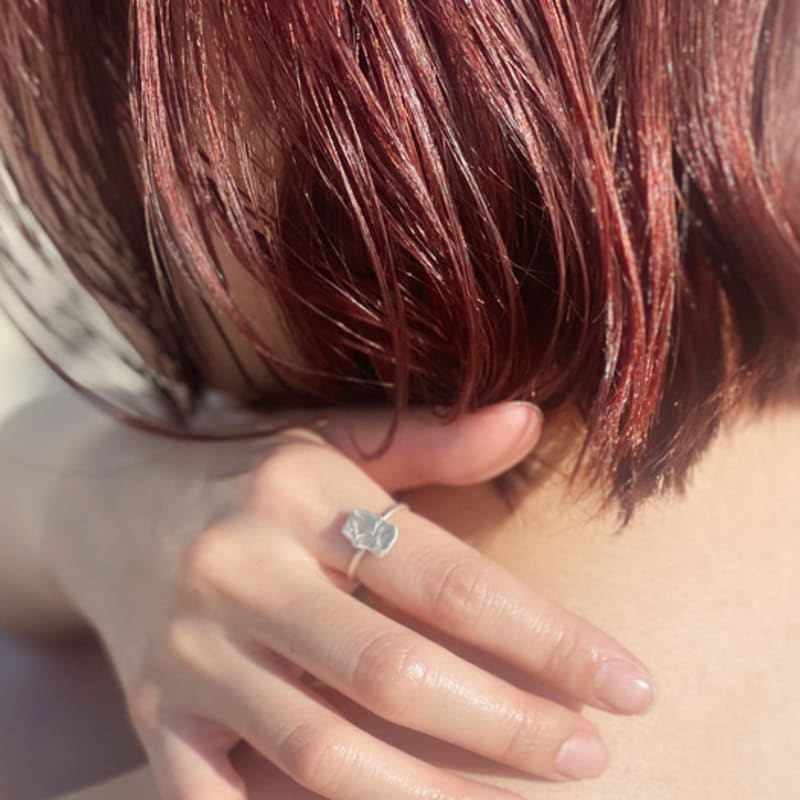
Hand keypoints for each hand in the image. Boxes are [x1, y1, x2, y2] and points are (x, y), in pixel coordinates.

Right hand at [47, 402, 651, 799]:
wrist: (106, 499)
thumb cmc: (246, 471)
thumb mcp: (331, 441)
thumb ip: (432, 441)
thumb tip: (529, 417)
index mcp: (300, 495)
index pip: (447, 579)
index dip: (547, 638)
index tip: (627, 684)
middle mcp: (242, 569)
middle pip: (393, 672)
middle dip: (505, 726)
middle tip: (590, 755)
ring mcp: (190, 651)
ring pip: (321, 749)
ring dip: (430, 795)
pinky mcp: (151, 712)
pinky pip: (217, 799)